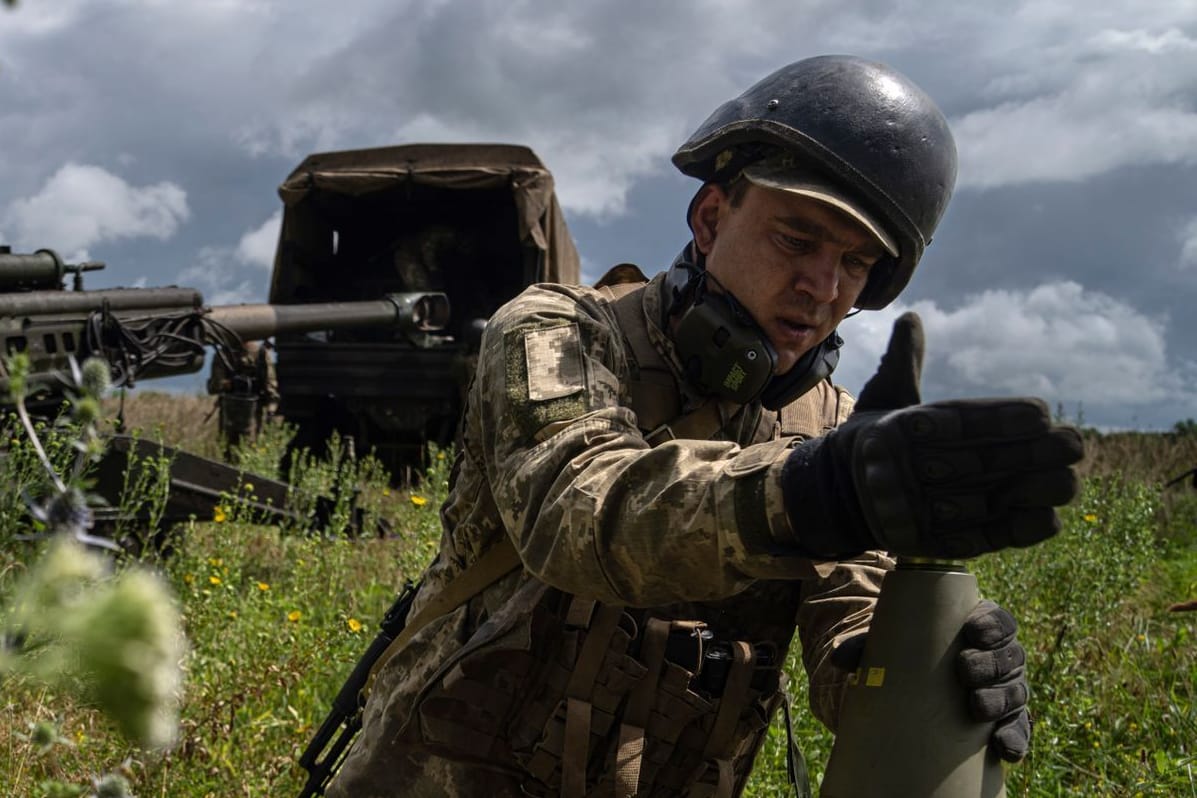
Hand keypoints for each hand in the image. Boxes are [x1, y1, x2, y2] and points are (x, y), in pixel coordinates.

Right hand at [780, 312, 1083, 558]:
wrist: (840, 495)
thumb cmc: (878, 440)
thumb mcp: (884, 397)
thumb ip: (906, 362)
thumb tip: (912, 317)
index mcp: (896, 430)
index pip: (956, 422)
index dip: (1002, 418)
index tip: (1043, 413)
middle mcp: (905, 471)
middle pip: (977, 463)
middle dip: (1031, 455)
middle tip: (1074, 444)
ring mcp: (916, 510)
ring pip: (984, 502)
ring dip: (1031, 493)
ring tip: (1070, 479)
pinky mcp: (929, 542)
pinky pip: (978, 539)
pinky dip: (1014, 531)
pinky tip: (1049, 516)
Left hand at [829, 599, 1030, 761]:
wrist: (914, 691)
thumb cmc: (908, 656)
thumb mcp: (890, 647)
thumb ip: (865, 647)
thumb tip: (838, 658)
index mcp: (978, 628)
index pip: (998, 620)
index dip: (992, 624)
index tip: (972, 631)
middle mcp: (999, 657)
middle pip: (1010, 656)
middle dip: (992, 663)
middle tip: (965, 670)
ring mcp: (1005, 690)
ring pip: (1016, 691)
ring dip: (1001, 699)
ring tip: (976, 707)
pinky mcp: (1004, 721)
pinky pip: (1018, 730)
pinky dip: (1015, 739)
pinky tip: (1003, 747)